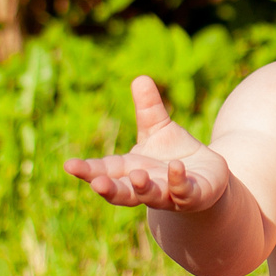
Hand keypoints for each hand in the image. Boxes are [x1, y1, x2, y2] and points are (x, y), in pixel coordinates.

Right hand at [63, 76, 231, 211]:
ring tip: (139, 176)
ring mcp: (167, 194)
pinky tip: (177, 167)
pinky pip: (183, 192)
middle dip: (109, 189)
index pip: (105, 170)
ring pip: (151, 196)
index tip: (69, 166)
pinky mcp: (192, 197)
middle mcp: (145, 186)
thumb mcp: (159, 128)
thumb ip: (149, 108)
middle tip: (96, 184)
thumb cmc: (173, 153)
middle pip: (122, 191)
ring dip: (143, 188)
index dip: (87, 170)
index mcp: (130, 169)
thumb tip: (140, 78)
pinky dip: (178, 181)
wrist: (205, 177)